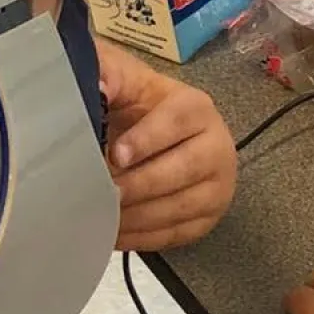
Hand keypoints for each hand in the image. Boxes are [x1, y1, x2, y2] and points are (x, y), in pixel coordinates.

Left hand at [98, 40, 237, 250]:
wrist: (154, 133)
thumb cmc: (136, 107)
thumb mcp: (124, 80)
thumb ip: (109, 75)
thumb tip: (96, 86)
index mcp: (196, 108)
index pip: (176, 123)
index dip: (146, 140)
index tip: (115, 154)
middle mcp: (217, 147)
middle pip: (181, 171)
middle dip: (137, 184)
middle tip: (100, 191)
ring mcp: (217, 187)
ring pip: (177, 208)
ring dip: (135, 216)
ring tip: (99, 215)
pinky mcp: (207, 219)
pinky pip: (174, 235)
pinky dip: (140, 238)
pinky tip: (111, 233)